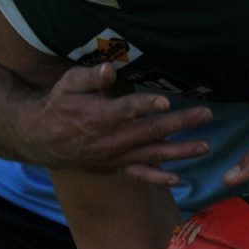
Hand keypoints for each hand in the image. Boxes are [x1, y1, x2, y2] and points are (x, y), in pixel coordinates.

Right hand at [19, 62, 211, 186]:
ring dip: (180, 150)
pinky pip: (140, 174)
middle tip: (206, 115)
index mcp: (100, 116)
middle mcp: (111, 139)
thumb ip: (91, 77)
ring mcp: (115, 155)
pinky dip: (158, 178)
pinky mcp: (115, 165)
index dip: (146, 105)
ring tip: (205, 146)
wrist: (42, 138)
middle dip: (181, 123)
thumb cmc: (59, 104)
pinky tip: (178, 179)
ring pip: (152, 154)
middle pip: (151, 131)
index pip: (128, 109)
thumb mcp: (69, 84)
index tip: (166, 101)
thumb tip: (109, 69)